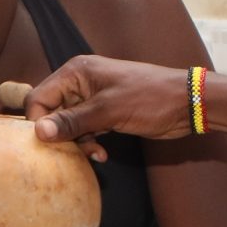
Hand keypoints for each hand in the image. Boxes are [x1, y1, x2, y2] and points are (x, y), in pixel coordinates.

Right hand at [2, 55, 193, 156]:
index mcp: (77, 72)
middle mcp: (81, 82)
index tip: (49, 143)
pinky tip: (102, 154)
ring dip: (77, 142)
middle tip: (73, 152)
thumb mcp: (108, 111)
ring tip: (94, 153)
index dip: (39, 121)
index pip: (39, 96)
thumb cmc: (150, 99)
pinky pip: (86, 130)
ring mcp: (94, 99)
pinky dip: (90, 142)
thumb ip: (72, 121)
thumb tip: (39, 131)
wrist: (187, 103)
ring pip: (69, 124)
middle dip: (60, 134)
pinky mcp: (106, 113)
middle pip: (52, 112)